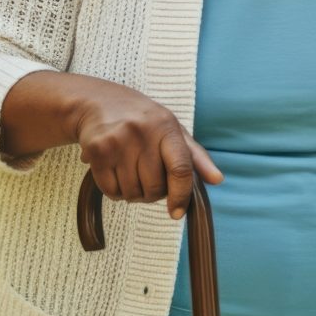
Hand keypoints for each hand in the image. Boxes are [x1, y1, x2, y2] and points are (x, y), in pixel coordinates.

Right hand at [70, 82, 221, 220]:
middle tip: (148, 181)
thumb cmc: (142, 119)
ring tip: (130, 173)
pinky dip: (115, 192)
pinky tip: (114, 173)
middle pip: (155, 187)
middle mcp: (143, 132)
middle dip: (153, 194)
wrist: (97, 101)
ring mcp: (119, 141)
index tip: (177, 213)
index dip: (181, 196)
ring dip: (133, 194)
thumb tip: (217, 180)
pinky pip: (110, 191)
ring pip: (132, 193)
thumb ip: (195, 156)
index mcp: (167, 127)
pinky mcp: (97, 150)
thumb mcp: (172, 129)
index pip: (181, 168)